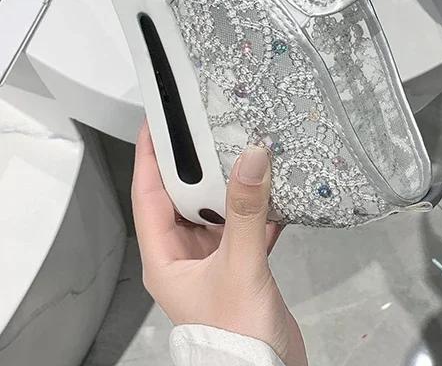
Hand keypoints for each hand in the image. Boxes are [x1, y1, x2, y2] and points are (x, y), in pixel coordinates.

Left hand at [132, 124, 306, 365]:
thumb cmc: (235, 334)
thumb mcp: (238, 266)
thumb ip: (245, 210)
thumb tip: (252, 157)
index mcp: (165, 257)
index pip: (148, 195)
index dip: (150, 156)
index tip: (156, 121)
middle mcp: (185, 255)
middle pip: (184, 196)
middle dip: (197, 162)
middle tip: (210, 124)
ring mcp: (213, 260)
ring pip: (218, 208)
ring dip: (233, 182)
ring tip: (246, 146)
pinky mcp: (241, 265)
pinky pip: (246, 224)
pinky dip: (261, 206)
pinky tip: (278, 189)